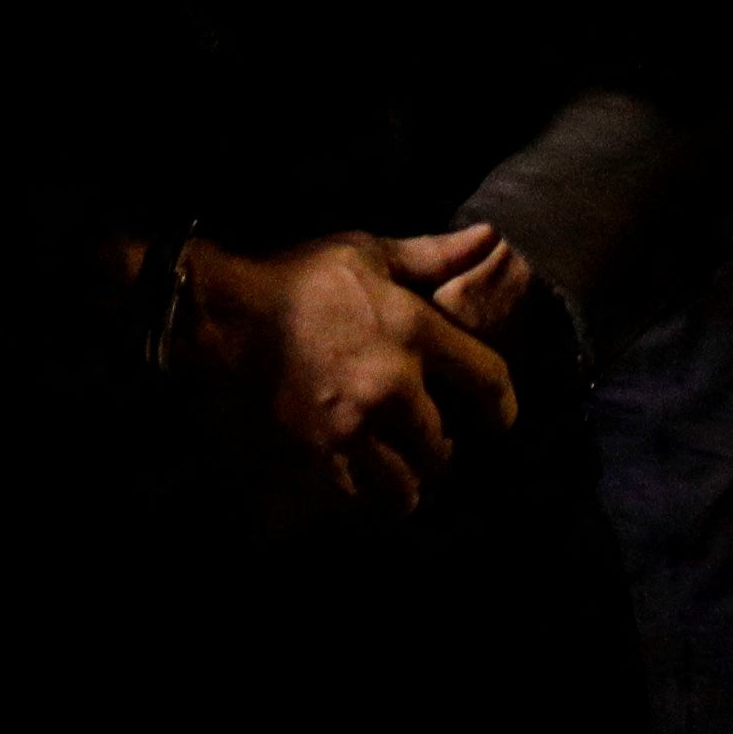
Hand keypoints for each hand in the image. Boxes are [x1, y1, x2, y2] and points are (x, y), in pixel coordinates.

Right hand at [175, 228, 519, 516]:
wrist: (229, 311)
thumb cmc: (304, 277)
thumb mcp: (372, 252)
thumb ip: (435, 255)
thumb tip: (491, 237)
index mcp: (414, 331)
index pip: (487, 381)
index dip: (503, 407)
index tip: (499, 419)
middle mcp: (392, 385)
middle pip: (442, 447)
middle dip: (442, 450)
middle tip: (435, 445)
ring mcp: (353, 423)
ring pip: (403, 484)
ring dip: (408, 483)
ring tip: (404, 473)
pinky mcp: (317, 449)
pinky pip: (357, 494)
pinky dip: (366, 495)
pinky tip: (365, 482)